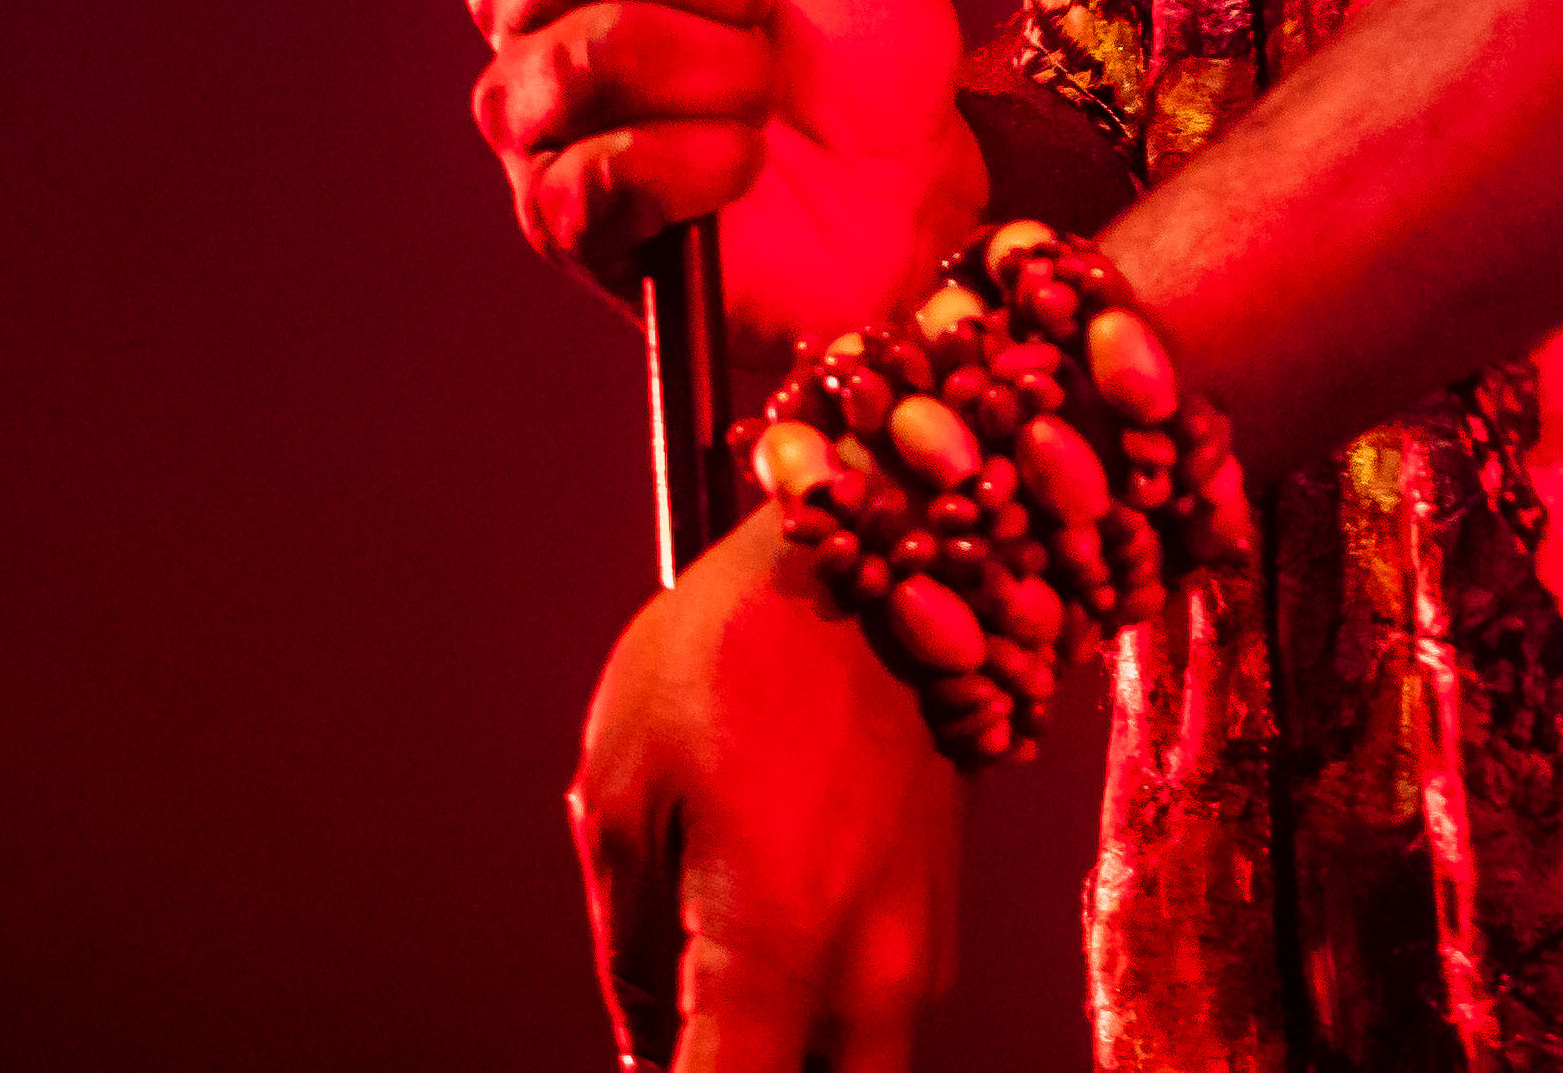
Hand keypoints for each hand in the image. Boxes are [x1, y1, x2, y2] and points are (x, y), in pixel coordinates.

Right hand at [473, 0, 978, 357]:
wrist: (918, 187)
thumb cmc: (865, 28)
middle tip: (768, 9)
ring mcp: (535, 110)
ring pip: (589, 51)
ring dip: (720, 74)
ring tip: (761, 96)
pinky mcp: (560, 220)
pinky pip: (604, 171)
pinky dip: (707, 166)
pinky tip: (738, 170)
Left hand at [571, 513, 963, 1072]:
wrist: (889, 542)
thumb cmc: (745, 644)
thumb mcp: (624, 788)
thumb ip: (628, 943)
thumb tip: (643, 1033)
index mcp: (777, 952)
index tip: (645, 1069)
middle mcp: (870, 974)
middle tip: (677, 1040)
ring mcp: (919, 947)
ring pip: (849, 1070)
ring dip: (778, 1051)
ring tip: (705, 997)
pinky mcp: (938, 911)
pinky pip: (874, 1013)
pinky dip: (814, 1014)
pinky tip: (758, 947)